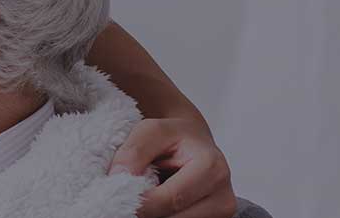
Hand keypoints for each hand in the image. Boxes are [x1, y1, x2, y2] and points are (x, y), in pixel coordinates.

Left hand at [112, 118, 236, 217]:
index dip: (139, 203)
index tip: (116, 198)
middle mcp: (224, 196)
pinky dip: (162, 216)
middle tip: (123, 201)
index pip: (170, 199)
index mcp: (212, 168)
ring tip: (142, 198)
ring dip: (153, 214)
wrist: (194, 143)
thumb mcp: (151, 130)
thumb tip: (118, 177)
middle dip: (144, 212)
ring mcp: (221, 214)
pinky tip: (154, 205)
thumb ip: (134, 151)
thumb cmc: (173, 137)